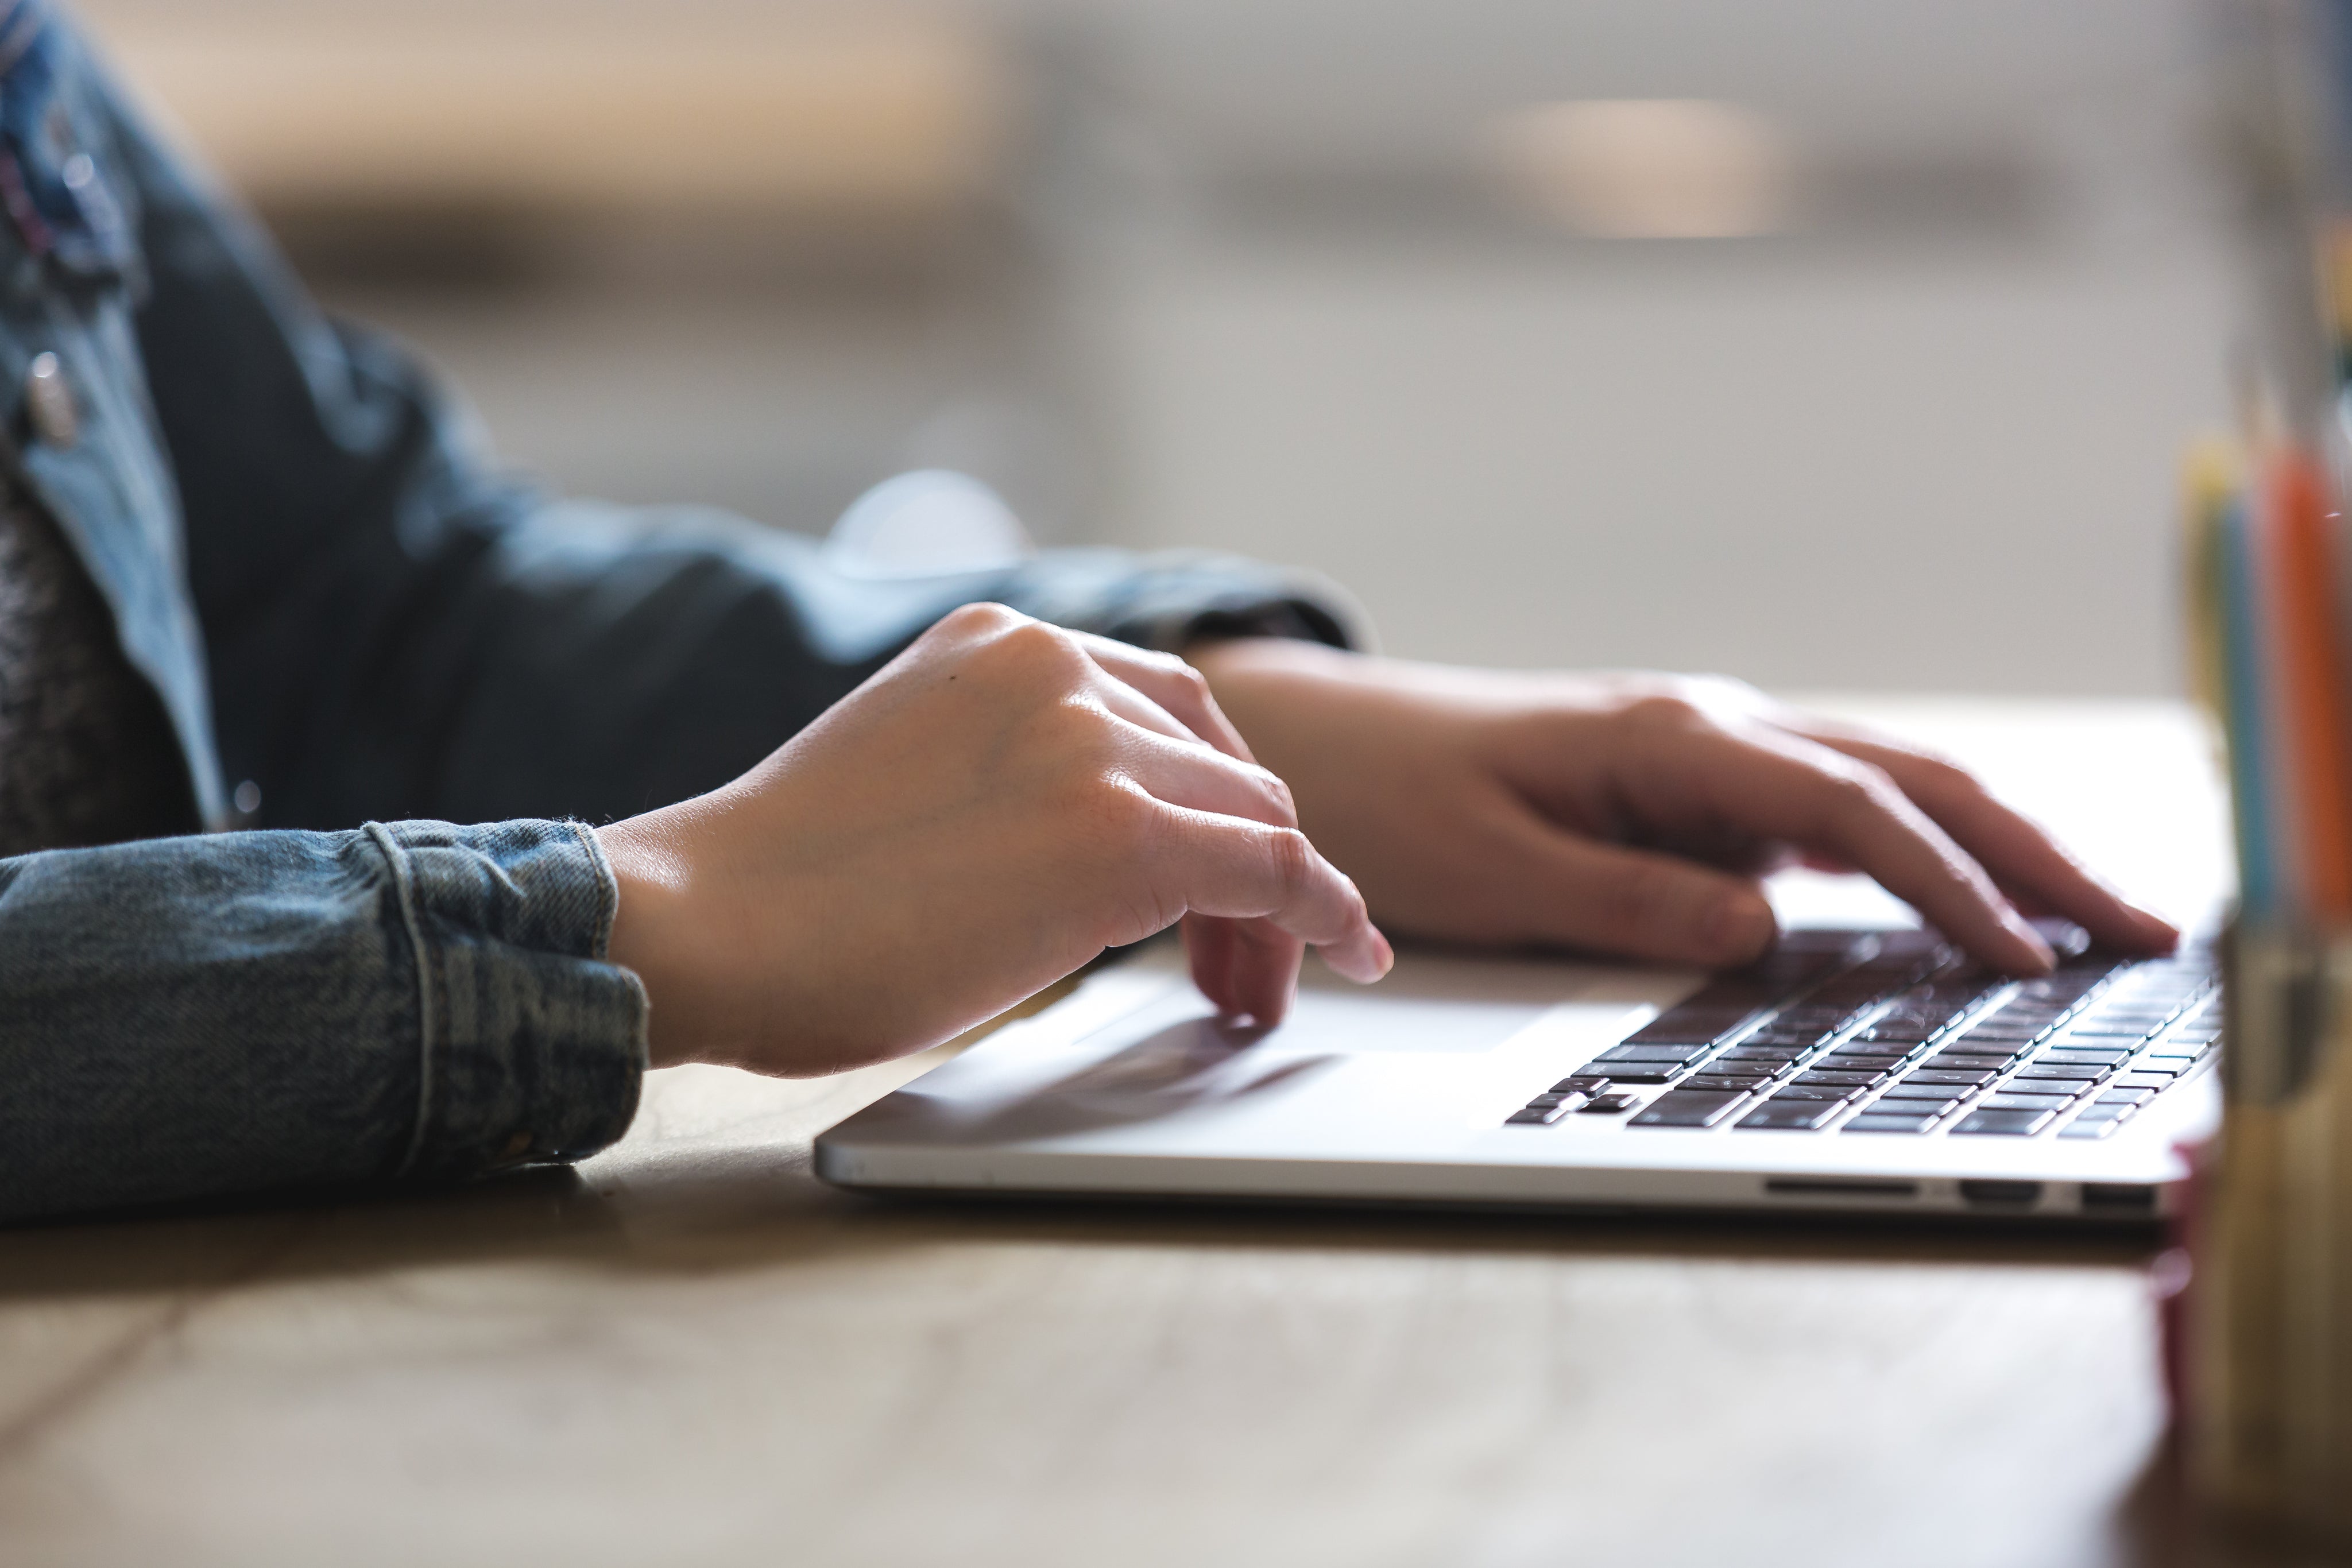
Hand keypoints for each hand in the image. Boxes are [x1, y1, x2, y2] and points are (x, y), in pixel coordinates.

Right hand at [597, 605, 1389, 1073]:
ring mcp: (1091, 744)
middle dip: (1246, 861)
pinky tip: (1345, 955)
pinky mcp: (1119, 836)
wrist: (706, 925)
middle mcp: (1057, 667)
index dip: (1209, 799)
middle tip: (1233, 962)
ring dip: (1276, 910)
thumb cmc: (779, 889)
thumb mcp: (912, 774)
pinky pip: (1274, 869)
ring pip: (1256, 817)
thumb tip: (1080, 845)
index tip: (1225, 872)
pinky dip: (1325, 915)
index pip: (1161, 708)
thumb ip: (1007, 771)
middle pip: (1220, 762)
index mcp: (1002, 640)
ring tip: (1253, 995)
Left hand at [1189, 638, 2177, 973]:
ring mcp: (1707, 759)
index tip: (2022, 952)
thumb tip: (1759, 937)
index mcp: (1669, 741)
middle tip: (2134, 926)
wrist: (1321, 745)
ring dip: (1989, 847)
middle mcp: (1707, 734)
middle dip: (2025, 851)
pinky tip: (1962, 904)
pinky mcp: (1691, 790)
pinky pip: (1825, 818)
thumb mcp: (1493, 873)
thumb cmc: (1389, 799)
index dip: (1947, 881)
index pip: (1848, 806)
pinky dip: (1910, 855)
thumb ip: (1628, 907)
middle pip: (1902, 781)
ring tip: (2089, 916)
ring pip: (1881, 791)